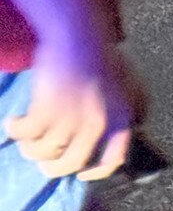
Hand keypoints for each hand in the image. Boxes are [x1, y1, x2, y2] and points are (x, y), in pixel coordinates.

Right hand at [6, 46, 135, 181]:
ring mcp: (73, 118)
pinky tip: (13, 121)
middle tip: (41, 161)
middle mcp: (100, 123)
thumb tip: (98, 144)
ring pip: (44, 151)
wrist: (79, 35)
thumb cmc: (98, 60)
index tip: (80, 174)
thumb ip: (113, 116)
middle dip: (52, 166)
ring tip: (25, 136)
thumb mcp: (120, 90)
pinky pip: (26, 133)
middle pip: (71, 163)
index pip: (113, 160)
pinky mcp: (48, 109)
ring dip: (30, 147)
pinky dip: (16, 129)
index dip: (96, 172)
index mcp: (121, 119)